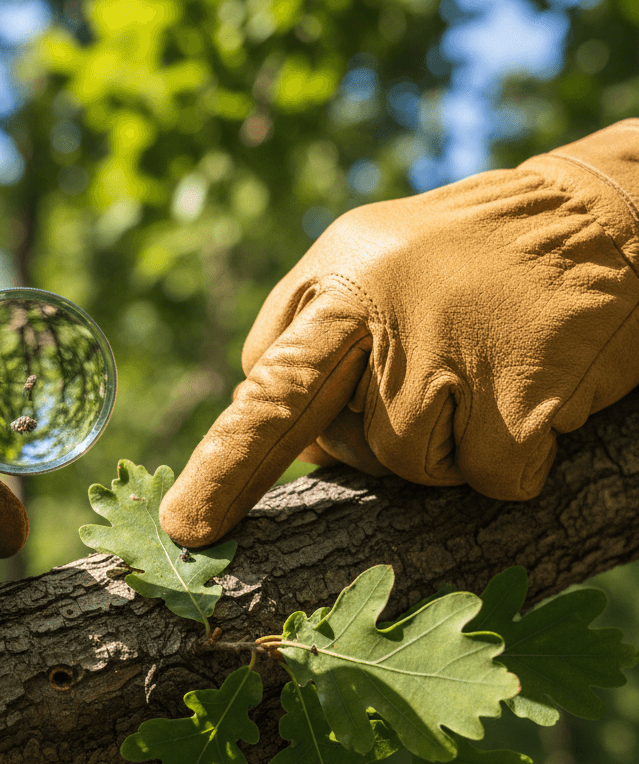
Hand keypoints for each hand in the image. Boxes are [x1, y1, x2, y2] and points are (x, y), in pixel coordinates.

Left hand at [160, 119, 638, 546]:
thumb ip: (309, 347)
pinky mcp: (521, 388)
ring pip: (413, 467)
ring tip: (489, 372)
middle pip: (340, 442)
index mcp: (339, 283)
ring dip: (449, 445)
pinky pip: (491, 476)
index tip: (186, 529)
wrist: (604, 213)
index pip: (268, 390)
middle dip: (363, 449)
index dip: (224, 466)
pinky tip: (534, 394)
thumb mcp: (367, 268)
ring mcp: (451, 349)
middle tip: (439, 374)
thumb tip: (295, 450)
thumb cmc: (468, 262)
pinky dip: (514, 457)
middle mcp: (383, 311)